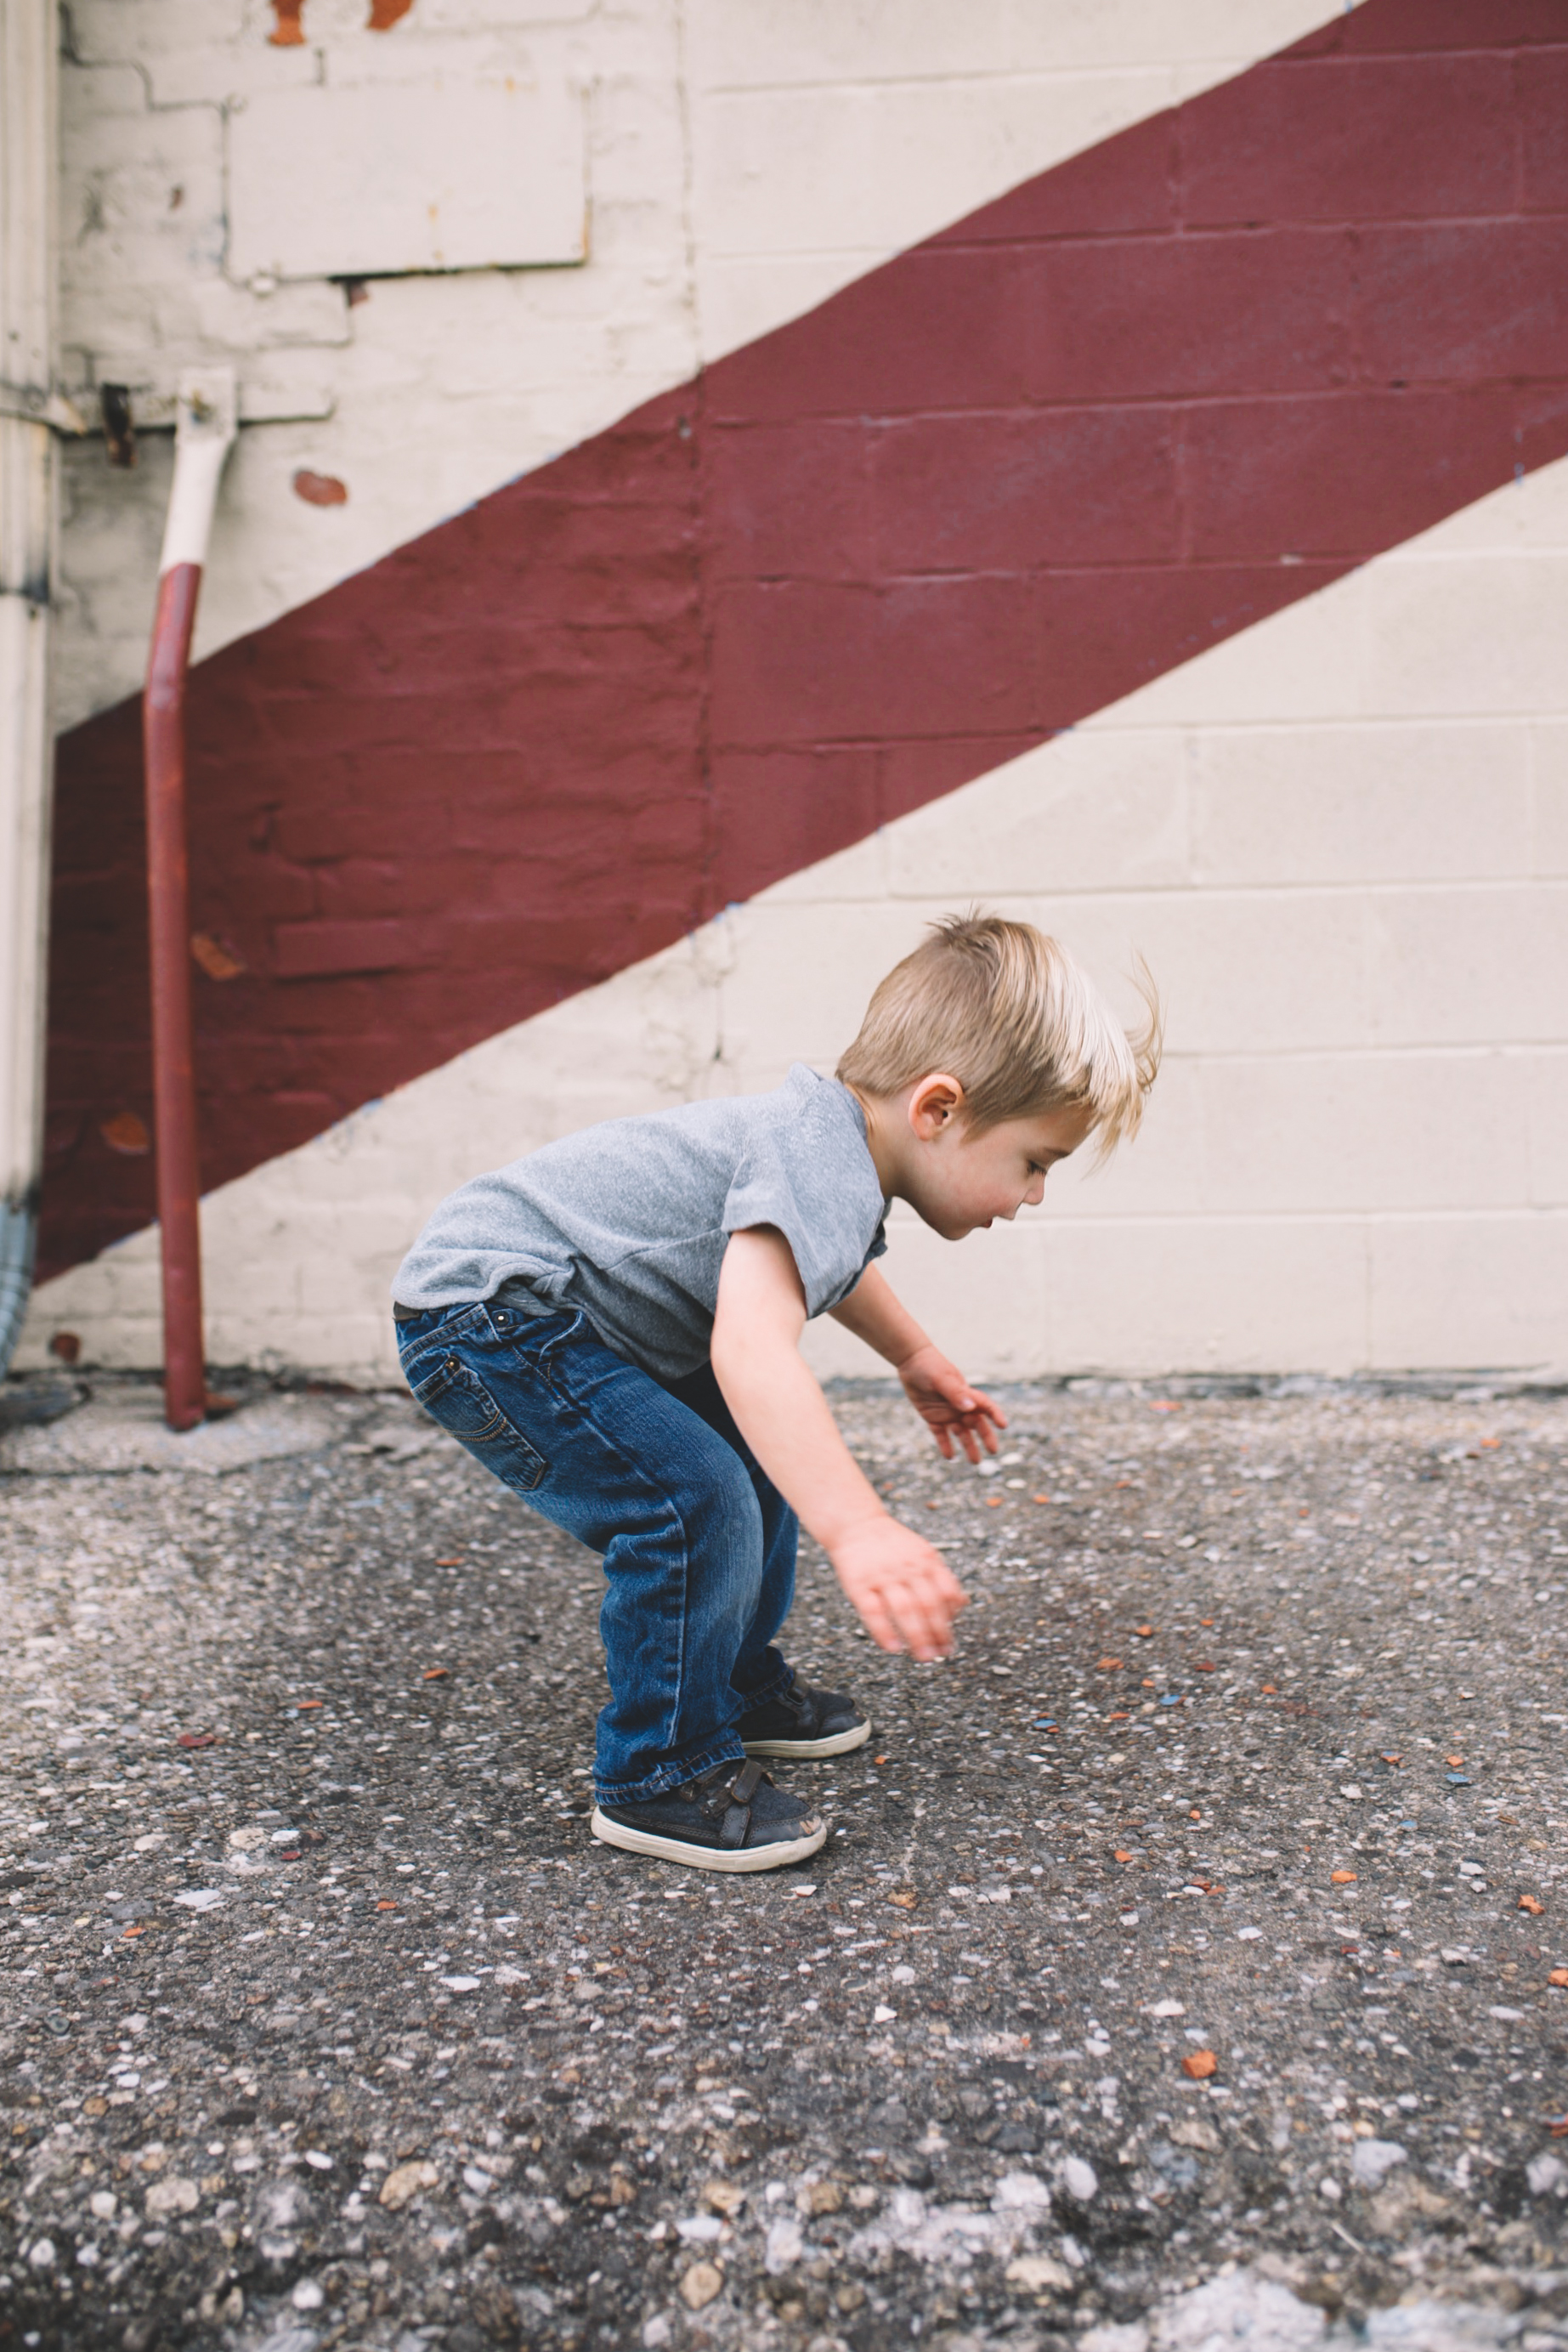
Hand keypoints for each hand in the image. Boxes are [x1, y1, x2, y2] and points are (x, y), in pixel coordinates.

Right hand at [830, 1515, 968, 1660]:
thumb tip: (961, 1605)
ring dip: (917, 1636)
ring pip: (904, 1610)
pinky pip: (873, 1611)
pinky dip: (884, 1631)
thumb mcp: (923, 1551)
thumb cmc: (893, 1544)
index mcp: (926, 1560)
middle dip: (938, 1633)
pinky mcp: (859, 1584)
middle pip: (928, 1604)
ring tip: (925, 1656)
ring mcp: (883, 1576)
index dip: (952, 1617)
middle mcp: (907, 1568)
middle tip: (942, 1654)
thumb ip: (941, 1577)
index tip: (950, 1639)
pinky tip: (893, 1648)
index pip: (947, 1591)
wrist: (856, 1524)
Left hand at [896, 1344, 1006, 1463]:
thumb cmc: (929, 1366)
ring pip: (961, 1433)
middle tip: (993, 1451)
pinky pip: (941, 1435)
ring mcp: (947, 1413)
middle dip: (986, 1437)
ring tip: (975, 1462)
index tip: (1003, 1426)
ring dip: (968, 1446)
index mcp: (966, 1394)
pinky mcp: (933, 1418)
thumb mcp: (941, 1379)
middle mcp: (959, 1406)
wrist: (911, 1362)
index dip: (995, 1415)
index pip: (985, 1406)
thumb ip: (955, 1393)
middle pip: (976, 1424)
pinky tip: (949, 1457)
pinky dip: (945, 1445)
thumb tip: (970, 1408)